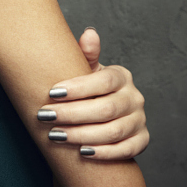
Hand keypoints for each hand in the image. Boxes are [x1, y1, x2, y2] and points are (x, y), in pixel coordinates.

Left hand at [38, 28, 148, 159]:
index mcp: (121, 76)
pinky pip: (125, 150)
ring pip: (112, 131)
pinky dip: (103, 152)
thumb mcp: (87, 70)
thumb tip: (89, 33)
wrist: (103, 117)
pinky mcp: (141, 140)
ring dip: (81, 135)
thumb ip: (87, 53)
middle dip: (71, 114)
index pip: (103, 81)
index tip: (51, 93)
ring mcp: (139, 120)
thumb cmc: (90, 89)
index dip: (78, 88)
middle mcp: (135, 97)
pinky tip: (81, 152)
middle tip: (45, 116)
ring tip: (55, 135)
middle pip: (105, 109)